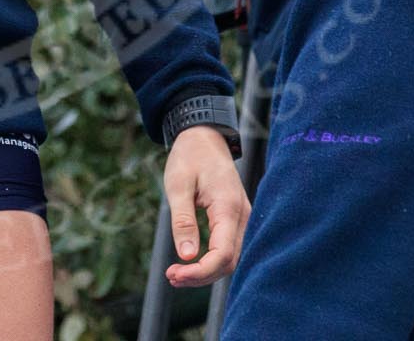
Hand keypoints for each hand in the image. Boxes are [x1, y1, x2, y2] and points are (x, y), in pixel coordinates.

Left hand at [162, 126, 249, 286]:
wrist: (205, 137)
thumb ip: (183, 220)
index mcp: (228, 207)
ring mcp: (242, 218)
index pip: (222, 254)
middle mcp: (242, 216)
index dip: (199, 271)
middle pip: (229, 262)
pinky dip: (211, 261)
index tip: (173, 274)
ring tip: (177, 273)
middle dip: (201, 276)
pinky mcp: (236, 219)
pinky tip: (191, 263)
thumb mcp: (178, 185)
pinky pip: (229, 248)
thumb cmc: (190, 157)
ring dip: (206, 272)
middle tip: (171, 276)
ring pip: (231, 259)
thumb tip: (186, 256)